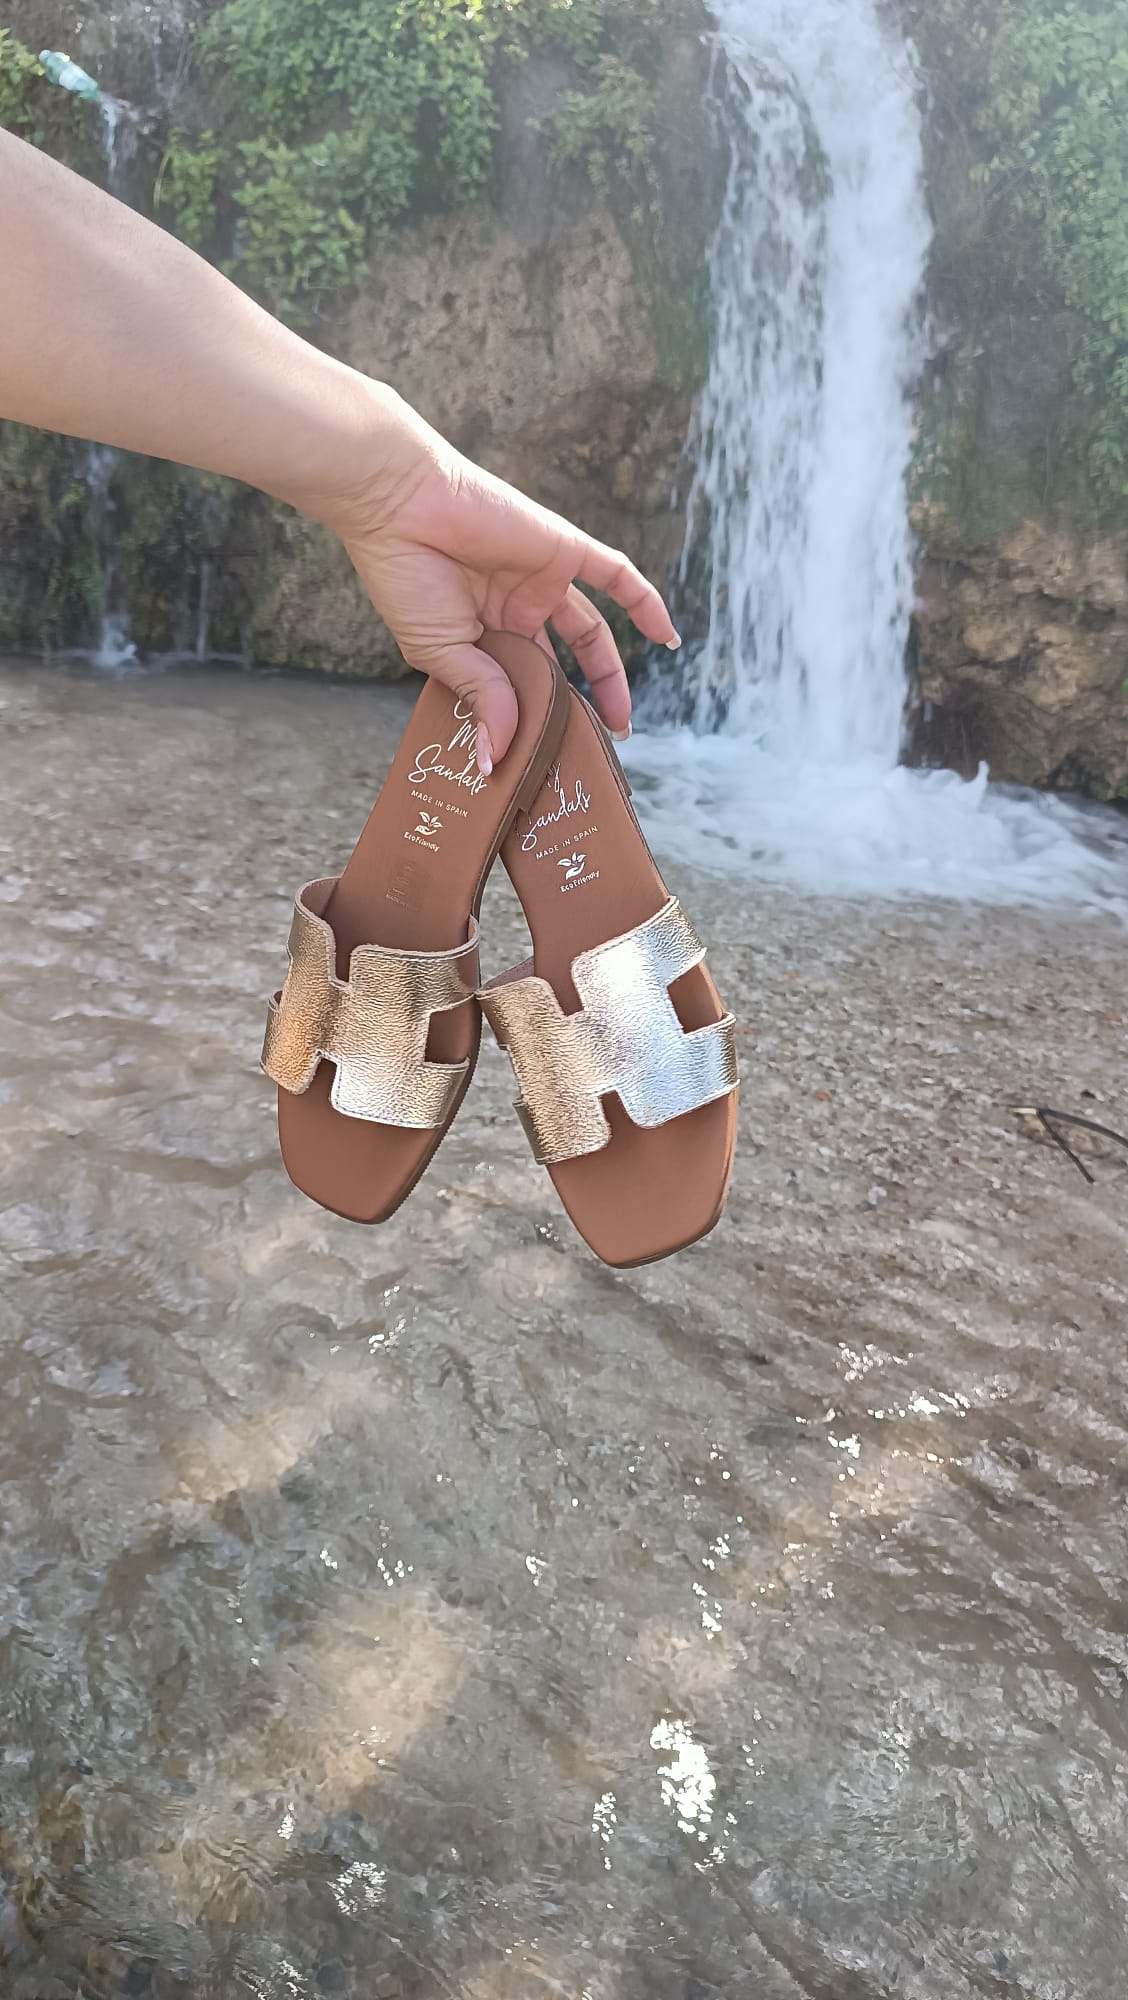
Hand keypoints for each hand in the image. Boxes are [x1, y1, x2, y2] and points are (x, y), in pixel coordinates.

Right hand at [322, 388, 680, 771]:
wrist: (398, 505)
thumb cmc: (405, 575)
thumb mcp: (442, 651)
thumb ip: (481, 698)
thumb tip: (496, 761)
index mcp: (480, 634)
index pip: (519, 683)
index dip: (534, 720)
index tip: (544, 761)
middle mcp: (513, 609)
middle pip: (558, 667)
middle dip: (576, 708)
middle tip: (591, 749)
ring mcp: (540, 580)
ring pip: (590, 634)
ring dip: (611, 676)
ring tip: (622, 723)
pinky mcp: (562, 549)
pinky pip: (616, 576)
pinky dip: (645, 603)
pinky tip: (668, 639)